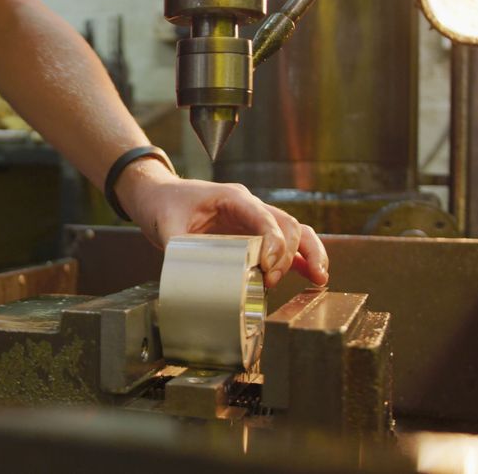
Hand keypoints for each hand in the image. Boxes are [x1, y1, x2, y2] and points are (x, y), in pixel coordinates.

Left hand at [115, 159, 328, 288]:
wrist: (157, 196)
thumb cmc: (164, 204)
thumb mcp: (167, 226)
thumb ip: (181, 250)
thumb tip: (190, 280)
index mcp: (231, 197)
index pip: (263, 216)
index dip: (272, 242)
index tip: (268, 267)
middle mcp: (248, 205)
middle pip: (286, 224)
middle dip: (287, 254)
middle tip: (272, 280)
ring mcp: (254, 219)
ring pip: (294, 231)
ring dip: (309, 253)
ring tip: (319, 277)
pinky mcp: (253, 234)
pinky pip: (286, 243)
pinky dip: (302, 258)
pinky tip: (314, 276)